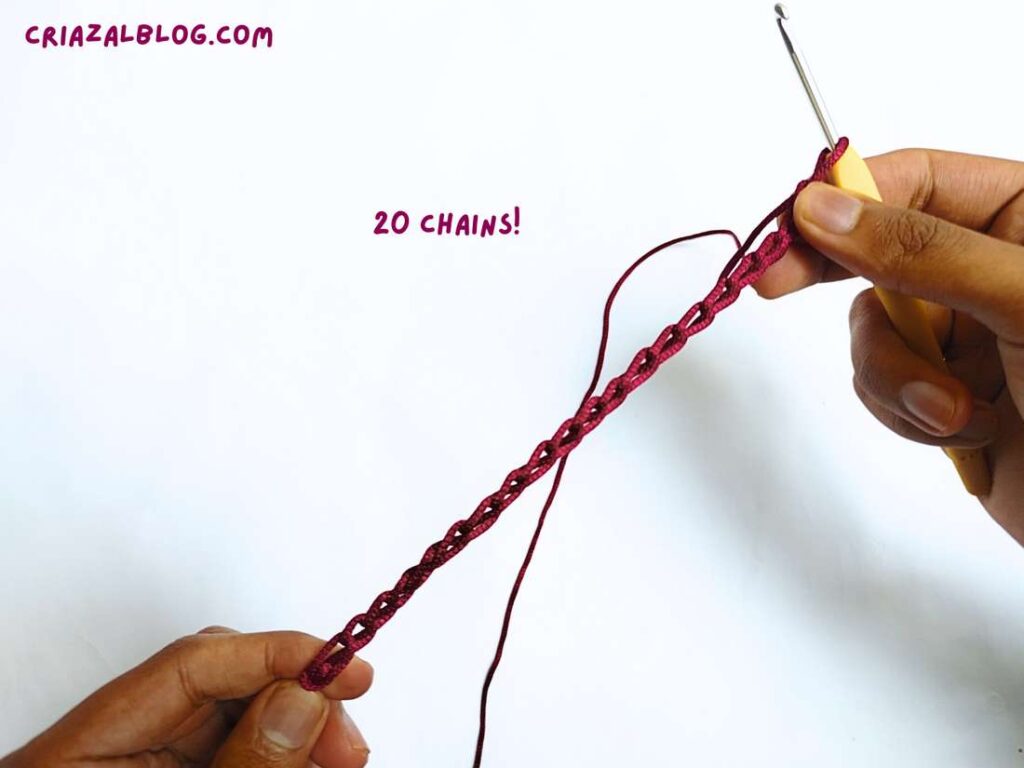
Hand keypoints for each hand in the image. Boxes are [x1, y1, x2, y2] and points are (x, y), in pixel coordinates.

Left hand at [0, 626, 373, 767]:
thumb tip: (305, 699)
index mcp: (75, 758)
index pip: (189, 664)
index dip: (276, 653)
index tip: (345, 668)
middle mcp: (107, 750)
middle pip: (218, 684)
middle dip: (296, 700)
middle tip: (349, 747)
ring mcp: (141, 767)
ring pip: (237, 714)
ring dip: (298, 732)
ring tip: (342, 763)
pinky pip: (237, 750)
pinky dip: (281, 757)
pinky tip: (314, 767)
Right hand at [754, 148, 1023, 542]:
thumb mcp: (1023, 300)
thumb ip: (920, 250)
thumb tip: (822, 208)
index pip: (915, 181)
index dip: (842, 197)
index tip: (786, 229)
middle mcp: (987, 272)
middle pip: (874, 255)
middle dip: (845, 287)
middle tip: (770, 285)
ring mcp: (964, 336)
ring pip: (871, 333)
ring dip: (897, 378)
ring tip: (955, 413)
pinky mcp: (944, 397)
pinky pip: (880, 389)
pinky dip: (907, 417)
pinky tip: (966, 435)